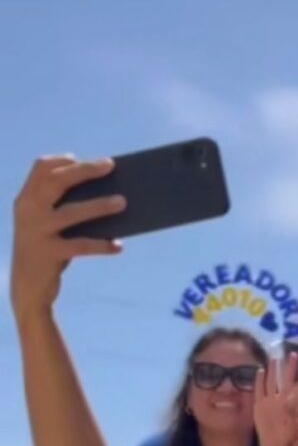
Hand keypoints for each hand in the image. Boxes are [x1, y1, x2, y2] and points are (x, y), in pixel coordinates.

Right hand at [11, 156, 126, 316]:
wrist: (27, 287)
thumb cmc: (47, 250)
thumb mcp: (47, 225)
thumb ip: (63, 207)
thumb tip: (108, 192)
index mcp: (26, 200)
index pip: (40, 168)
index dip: (61, 160)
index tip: (81, 158)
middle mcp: (28, 211)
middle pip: (57, 181)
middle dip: (85, 171)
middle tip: (111, 165)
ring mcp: (37, 232)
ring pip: (72, 213)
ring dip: (99, 206)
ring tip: (124, 202)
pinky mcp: (50, 253)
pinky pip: (81, 246)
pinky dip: (102, 245)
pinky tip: (118, 246)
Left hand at [253, 354, 297, 445]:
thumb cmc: (289, 438)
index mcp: (292, 405)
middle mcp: (279, 401)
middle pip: (286, 379)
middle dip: (291, 366)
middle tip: (294, 354)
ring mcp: (267, 402)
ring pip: (270, 381)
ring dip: (273, 368)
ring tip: (276, 358)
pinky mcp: (257, 405)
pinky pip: (257, 389)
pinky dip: (259, 379)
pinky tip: (260, 370)